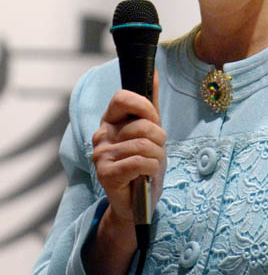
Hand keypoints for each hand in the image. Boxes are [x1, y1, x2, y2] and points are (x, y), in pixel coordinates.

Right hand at [92, 69, 166, 227]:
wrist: (137, 203)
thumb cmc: (144, 164)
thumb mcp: (151, 131)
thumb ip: (151, 103)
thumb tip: (155, 71)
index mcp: (110, 120)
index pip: (122, 97)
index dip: (143, 105)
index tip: (153, 118)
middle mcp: (101, 134)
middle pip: (142, 125)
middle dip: (159, 139)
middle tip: (156, 151)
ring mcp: (101, 154)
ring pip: (144, 145)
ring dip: (158, 157)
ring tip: (152, 165)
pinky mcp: (106, 174)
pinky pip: (140, 162)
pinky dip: (152, 168)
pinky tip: (147, 175)